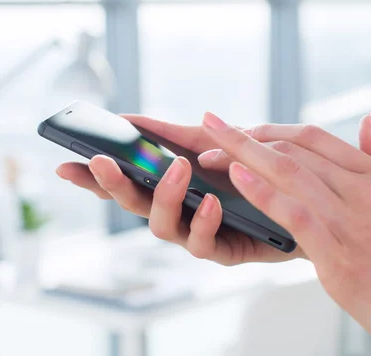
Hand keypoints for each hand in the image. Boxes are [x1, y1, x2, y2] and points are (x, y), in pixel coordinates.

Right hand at [56, 115, 305, 264]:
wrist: (305, 201)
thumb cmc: (253, 171)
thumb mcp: (212, 144)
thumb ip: (175, 136)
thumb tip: (132, 119)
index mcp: (167, 187)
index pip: (121, 182)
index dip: (92, 177)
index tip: (66, 163)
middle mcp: (175, 212)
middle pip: (131, 204)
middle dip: (112, 183)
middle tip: (102, 161)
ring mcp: (195, 233)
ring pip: (160, 226)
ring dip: (164, 195)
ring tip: (178, 169)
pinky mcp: (224, 251)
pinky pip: (203, 244)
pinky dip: (203, 221)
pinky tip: (211, 202)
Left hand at [198, 112, 370, 354]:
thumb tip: (365, 121)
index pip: (315, 138)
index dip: (271, 128)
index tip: (241, 126)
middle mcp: (365, 191)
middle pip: (293, 150)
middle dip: (246, 138)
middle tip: (210, 127)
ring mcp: (352, 222)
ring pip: (290, 174)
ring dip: (243, 157)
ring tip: (207, 150)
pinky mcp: (340, 255)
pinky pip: (295, 213)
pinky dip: (263, 192)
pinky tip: (236, 178)